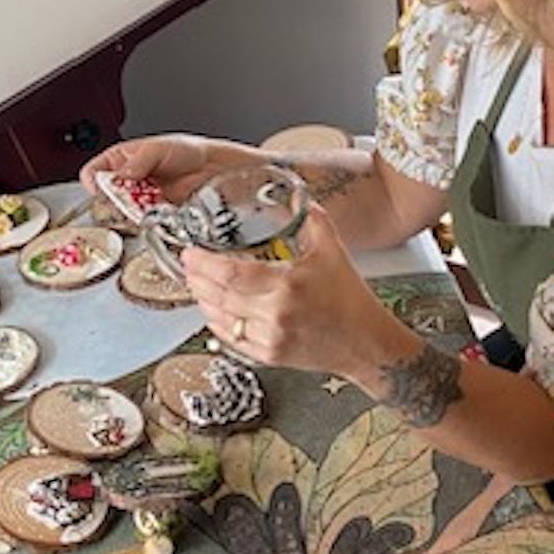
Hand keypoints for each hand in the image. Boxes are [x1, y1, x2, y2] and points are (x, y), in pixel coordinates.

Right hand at [78, 134, 256, 204]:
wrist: (216, 168)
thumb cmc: (189, 151)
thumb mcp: (160, 148)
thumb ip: (138, 161)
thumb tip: (122, 174)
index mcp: (122, 160)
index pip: (95, 172)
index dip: (94, 182)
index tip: (103, 188)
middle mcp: (129, 181)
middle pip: (107, 197)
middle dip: (115, 199)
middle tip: (130, 195)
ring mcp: (142, 199)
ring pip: (124, 212)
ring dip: (133, 210)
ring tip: (149, 199)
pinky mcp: (156, 215)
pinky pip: (144, 222)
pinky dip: (148, 220)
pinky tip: (159, 210)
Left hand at [180, 204, 400, 377]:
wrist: (366, 344)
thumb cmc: (351, 300)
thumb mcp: (333, 250)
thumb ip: (311, 219)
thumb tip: (296, 197)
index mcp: (288, 286)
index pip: (232, 274)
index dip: (204, 263)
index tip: (191, 253)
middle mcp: (275, 314)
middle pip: (220, 296)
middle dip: (197, 279)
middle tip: (187, 265)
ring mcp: (270, 338)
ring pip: (221, 319)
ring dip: (203, 300)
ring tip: (196, 284)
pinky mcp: (269, 356)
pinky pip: (232, 339)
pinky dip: (217, 323)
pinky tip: (213, 310)